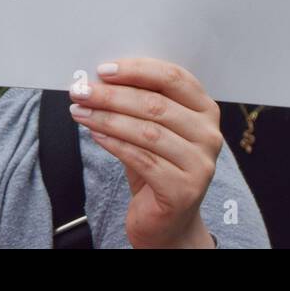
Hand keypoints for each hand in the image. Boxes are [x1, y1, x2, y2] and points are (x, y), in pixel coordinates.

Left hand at [69, 58, 219, 247]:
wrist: (166, 220)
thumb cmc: (156, 165)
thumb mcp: (151, 127)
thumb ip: (137, 101)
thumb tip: (99, 80)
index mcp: (205, 109)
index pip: (173, 78)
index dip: (137, 70)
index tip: (103, 70)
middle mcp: (209, 134)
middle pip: (156, 104)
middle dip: (112, 95)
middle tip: (80, 91)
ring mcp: (200, 164)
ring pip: (147, 131)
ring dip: (107, 118)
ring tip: (80, 112)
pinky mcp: (184, 190)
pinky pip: (142, 159)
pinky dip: (114, 144)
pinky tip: (95, 134)